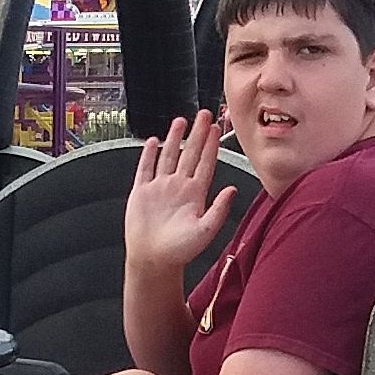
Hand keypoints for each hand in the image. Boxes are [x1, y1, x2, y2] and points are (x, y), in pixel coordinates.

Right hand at [122, 113, 237, 277]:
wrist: (153, 260)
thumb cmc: (180, 250)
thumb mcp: (205, 230)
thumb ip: (219, 209)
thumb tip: (233, 189)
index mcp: (195, 194)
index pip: (206, 163)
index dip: (211, 145)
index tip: (217, 128)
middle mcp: (179, 187)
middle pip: (190, 153)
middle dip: (197, 133)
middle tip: (205, 114)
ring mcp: (160, 188)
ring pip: (169, 156)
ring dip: (175, 138)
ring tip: (181, 120)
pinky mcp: (142, 192)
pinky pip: (146, 168)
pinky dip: (149, 154)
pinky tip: (153, 141)